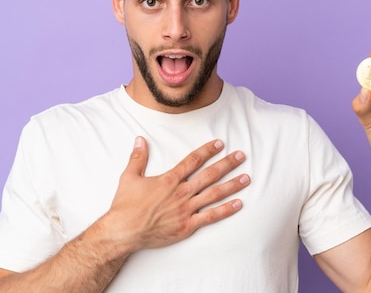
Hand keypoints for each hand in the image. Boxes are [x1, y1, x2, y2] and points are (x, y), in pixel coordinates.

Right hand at [104, 137, 249, 250]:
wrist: (124, 231)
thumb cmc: (125, 206)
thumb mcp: (129, 177)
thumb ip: (138, 157)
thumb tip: (139, 140)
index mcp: (169, 179)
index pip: (193, 160)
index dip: (207, 151)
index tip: (220, 143)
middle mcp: (181, 192)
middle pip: (209, 175)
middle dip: (227, 164)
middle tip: (241, 156)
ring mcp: (186, 210)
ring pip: (214, 194)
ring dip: (232, 185)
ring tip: (246, 178)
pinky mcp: (187, 226)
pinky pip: (210, 217)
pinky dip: (225, 210)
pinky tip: (238, 204)